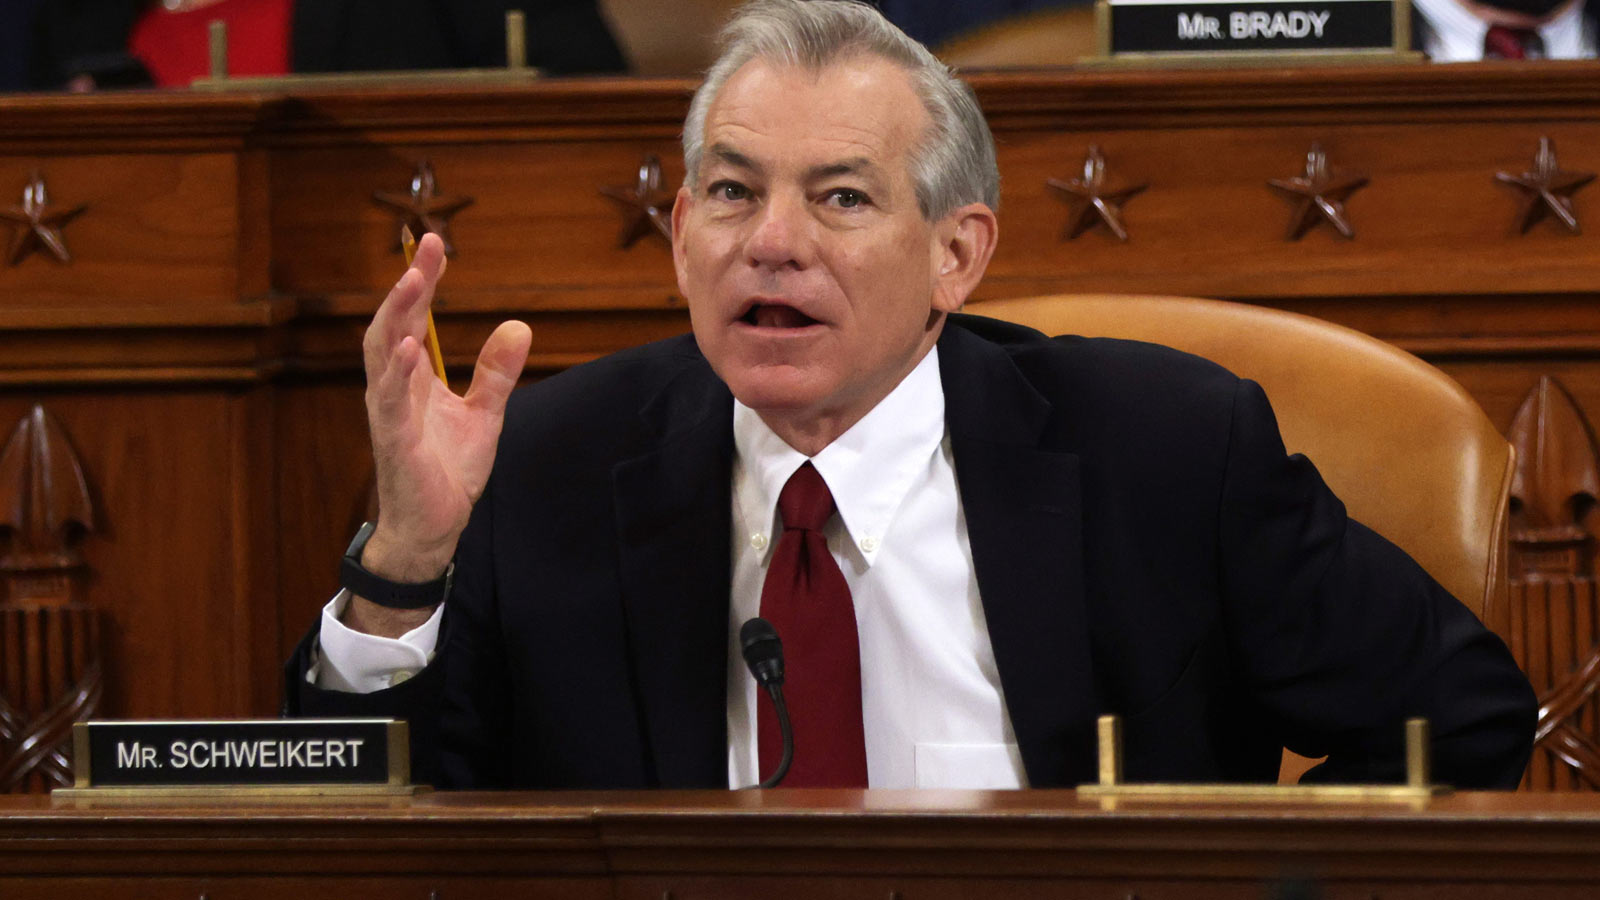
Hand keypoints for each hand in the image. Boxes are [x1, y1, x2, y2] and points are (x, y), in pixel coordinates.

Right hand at [346, 233, 530, 635]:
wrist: (434, 528)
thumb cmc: (447, 472)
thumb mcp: (484, 415)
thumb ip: (497, 372)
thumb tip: (519, 326)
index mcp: (413, 378)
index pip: (414, 317)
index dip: (424, 280)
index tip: (435, 243)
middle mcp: (394, 388)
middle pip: (393, 322)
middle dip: (410, 284)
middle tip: (426, 246)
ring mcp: (389, 413)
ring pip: (382, 353)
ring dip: (397, 315)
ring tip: (414, 281)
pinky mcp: (394, 441)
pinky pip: (388, 401)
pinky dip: (395, 372)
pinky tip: (407, 347)